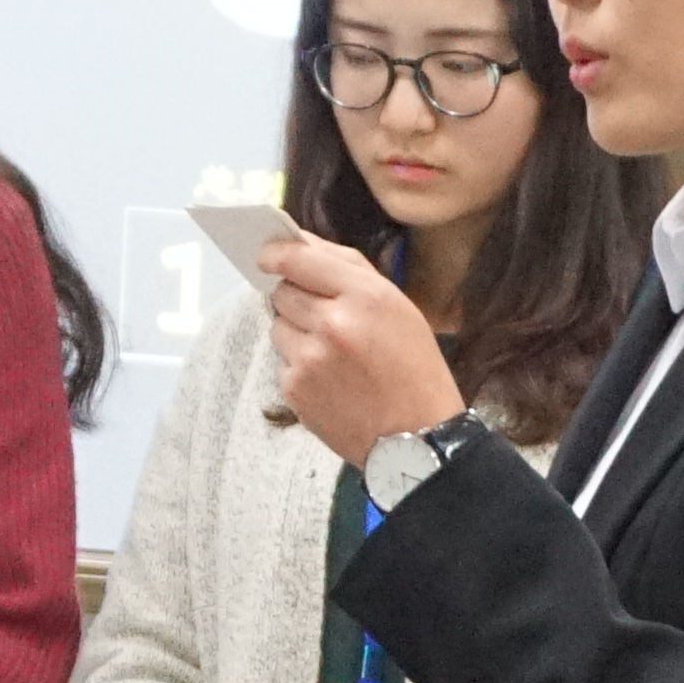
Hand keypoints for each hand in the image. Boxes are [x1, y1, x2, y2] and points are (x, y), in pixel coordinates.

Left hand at [263, 229, 468, 462]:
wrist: (416, 438)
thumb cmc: (414, 369)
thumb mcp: (399, 307)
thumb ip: (349, 270)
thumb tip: (299, 244)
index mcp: (365, 296)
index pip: (300, 259)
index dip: (277, 253)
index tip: (267, 254)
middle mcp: (333, 323)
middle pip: (282, 291)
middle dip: (296, 298)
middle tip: (323, 318)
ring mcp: (309, 358)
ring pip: (277, 325)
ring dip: (296, 332)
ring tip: (331, 354)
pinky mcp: (295, 388)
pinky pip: (282, 360)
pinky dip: (299, 366)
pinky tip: (330, 381)